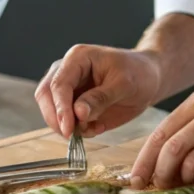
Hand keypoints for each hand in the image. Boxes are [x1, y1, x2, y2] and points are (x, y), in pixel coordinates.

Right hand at [34, 44, 161, 137]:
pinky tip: (97, 127)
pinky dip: (77, 130)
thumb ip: (100, 98)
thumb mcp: (124, 84)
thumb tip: (77, 113)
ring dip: (66, 126)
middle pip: (45, 96)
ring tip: (93, 128)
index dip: (60, 108)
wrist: (148, 79)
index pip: (59, 84)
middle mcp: (67, 71)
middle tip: (73, 135)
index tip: (68, 129)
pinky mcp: (73, 104)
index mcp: (78, 58)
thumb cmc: (138, 73)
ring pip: (51, 110)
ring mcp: (68, 88)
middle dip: (56, 118)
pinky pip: (66, 121)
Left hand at [129, 83, 193, 189]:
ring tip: (192, 180)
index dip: (145, 159)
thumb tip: (160, 161)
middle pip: (173, 150)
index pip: (162, 133)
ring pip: (193, 164)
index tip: (137, 179)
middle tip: (161, 186)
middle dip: (161, 174)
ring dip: (187, 180)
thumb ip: (191, 126)